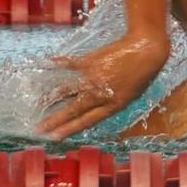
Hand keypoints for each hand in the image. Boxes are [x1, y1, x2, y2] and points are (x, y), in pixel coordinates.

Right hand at [39, 39, 166, 139]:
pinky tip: (48, 64)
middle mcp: (99, 94)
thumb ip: (112, 102)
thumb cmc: (143, 74)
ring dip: (52, 97)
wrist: (146, 50)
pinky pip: (70, 65)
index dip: (69, 129)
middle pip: (72, 110)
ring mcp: (93, 78)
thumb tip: (96, 103)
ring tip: (39, 103)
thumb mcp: (130, 95)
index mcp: (111, 105)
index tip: (54, 136)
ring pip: (67, 90)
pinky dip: (58, 64)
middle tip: (39, 128)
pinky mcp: (89, 61)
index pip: (85, 121)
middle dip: (54, 120)